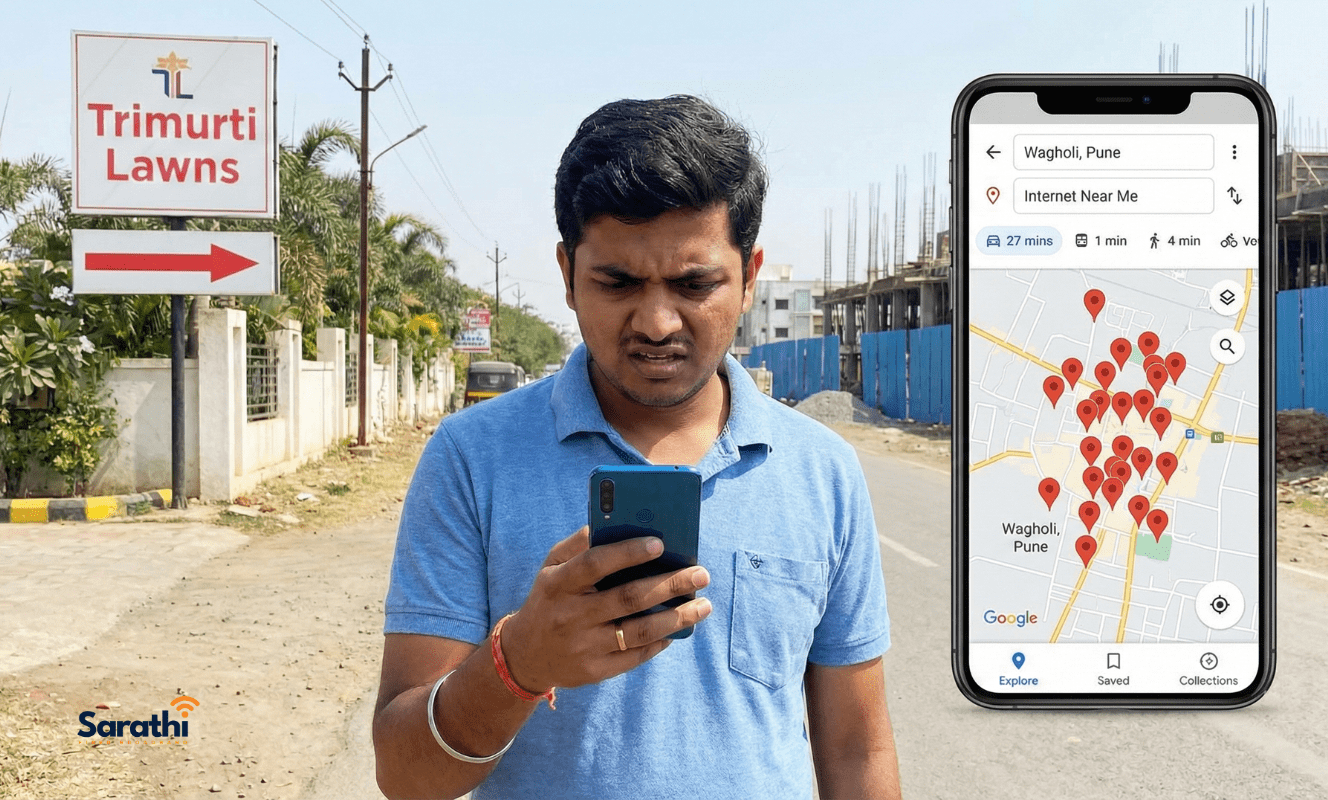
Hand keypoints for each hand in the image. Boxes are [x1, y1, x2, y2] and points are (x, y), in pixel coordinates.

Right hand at [500, 526, 710, 692]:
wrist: (524, 654)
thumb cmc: (549, 598)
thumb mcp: (552, 566)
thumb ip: (579, 544)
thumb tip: (617, 519)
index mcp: (558, 583)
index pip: (594, 564)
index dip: (627, 553)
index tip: (660, 543)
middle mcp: (570, 615)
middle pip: (627, 598)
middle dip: (670, 584)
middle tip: (700, 573)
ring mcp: (582, 646)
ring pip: (639, 631)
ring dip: (677, 617)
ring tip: (703, 605)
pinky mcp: (593, 671)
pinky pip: (635, 656)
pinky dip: (661, 641)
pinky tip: (679, 628)